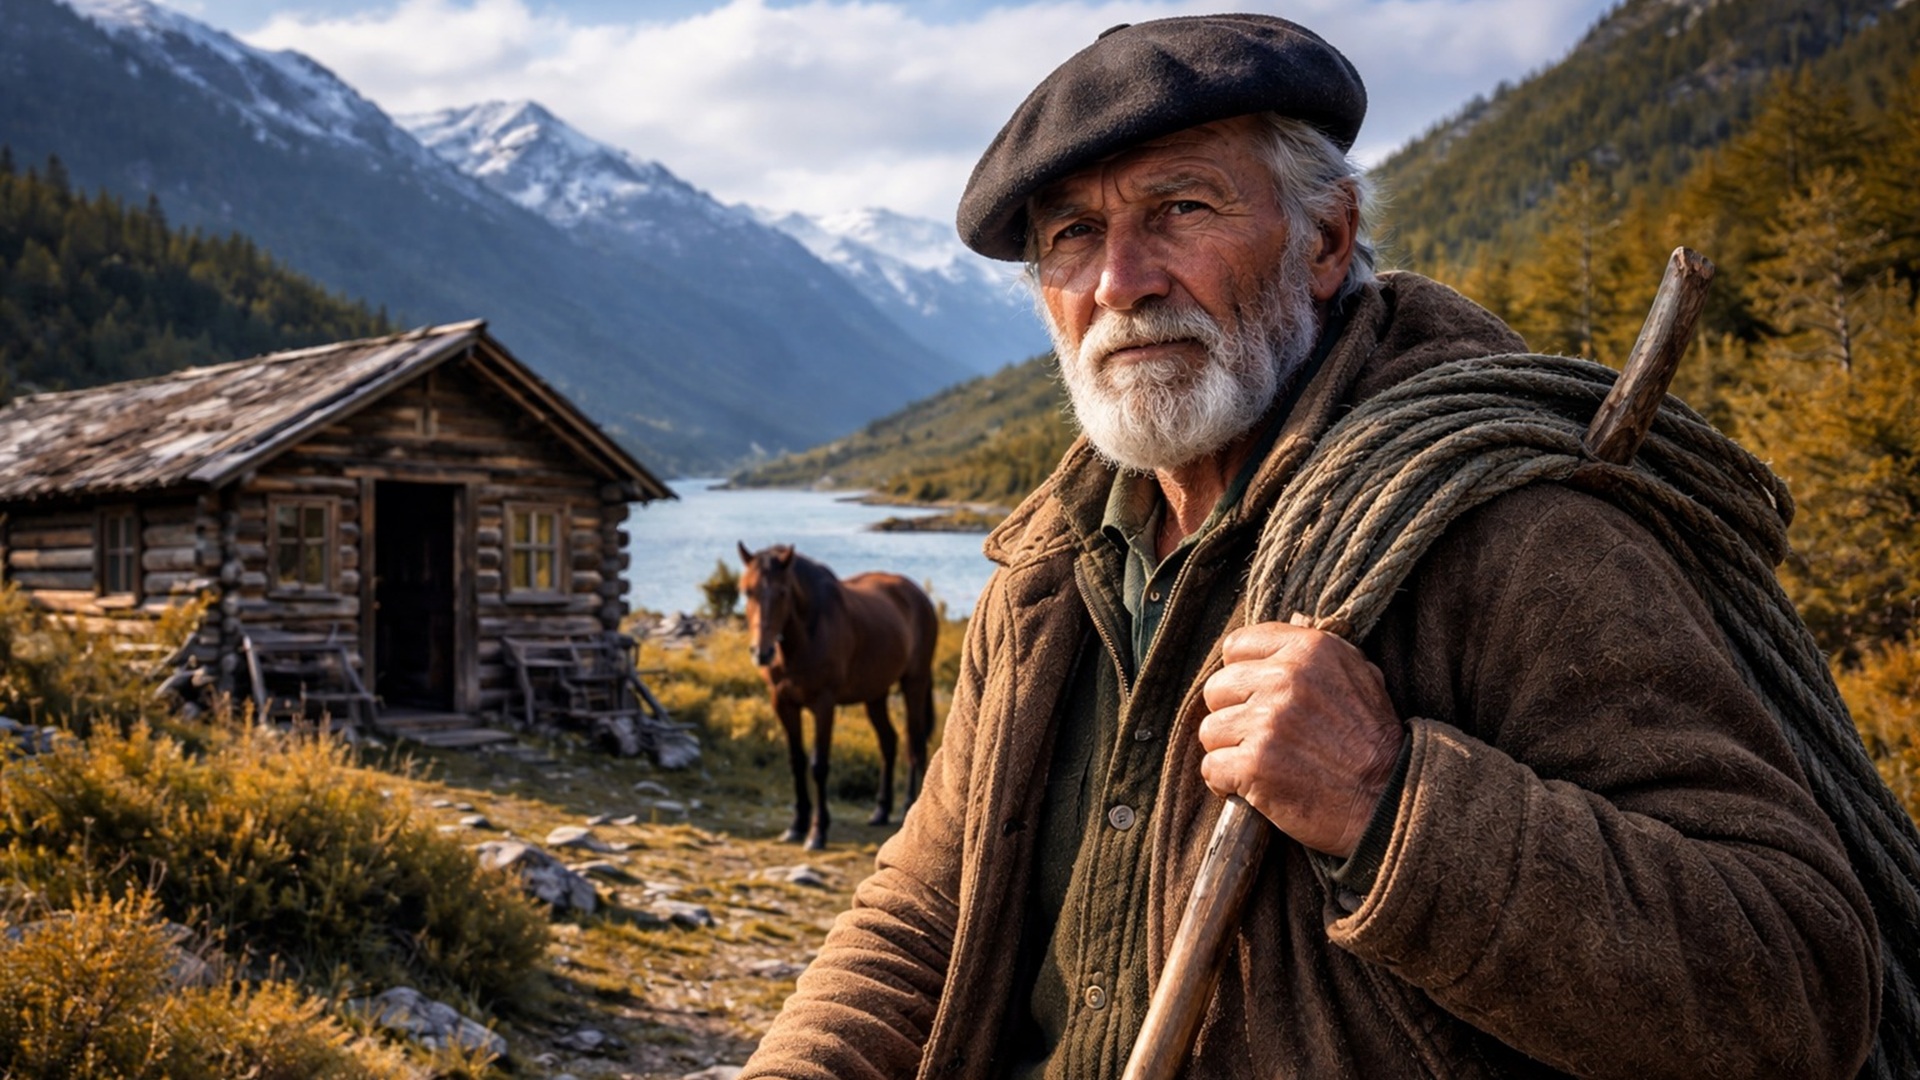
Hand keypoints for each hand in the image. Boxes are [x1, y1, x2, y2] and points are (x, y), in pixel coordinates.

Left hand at [1198, 620, 1404, 856]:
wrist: (1390, 799)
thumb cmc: (1374, 742)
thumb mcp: (1359, 676)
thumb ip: (1314, 657)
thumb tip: (1278, 641)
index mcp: (1309, 650)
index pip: (1237, 645)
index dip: (1242, 674)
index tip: (1255, 697)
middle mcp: (1286, 679)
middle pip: (1217, 688)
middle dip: (1233, 714)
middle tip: (1261, 736)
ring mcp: (1267, 722)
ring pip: (1210, 730)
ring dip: (1230, 750)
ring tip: (1262, 763)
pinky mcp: (1255, 764)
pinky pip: (1212, 767)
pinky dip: (1226, 782)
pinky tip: (1253, 786)